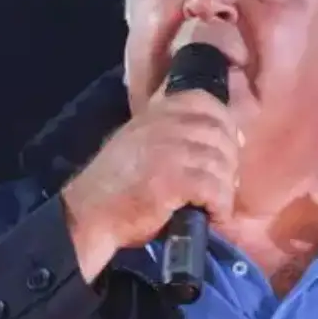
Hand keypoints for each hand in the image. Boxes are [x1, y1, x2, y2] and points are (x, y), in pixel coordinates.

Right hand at [61, 88, 240, 277]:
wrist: (88, 217)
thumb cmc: (116, 187)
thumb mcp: (140, 142)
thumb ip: (172, 132)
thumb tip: (226, 135)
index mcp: (156, 113)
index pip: (205, 101)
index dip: (224, 125)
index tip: (226, 149)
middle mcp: (163, 125)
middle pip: (220, 133)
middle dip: (229, 161)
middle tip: (222, 185)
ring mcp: (168, 150)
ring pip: (221, 162)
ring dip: (225, 188)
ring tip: (215, 205)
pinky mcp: (172, 179)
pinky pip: (214, 188)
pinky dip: (220, 207)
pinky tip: (213, 217)